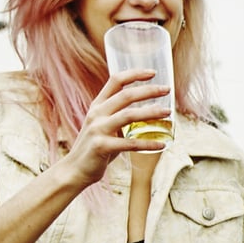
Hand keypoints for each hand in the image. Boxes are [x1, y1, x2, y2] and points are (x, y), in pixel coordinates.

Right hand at [58, 71, 170, 187]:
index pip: (115, 81)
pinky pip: (130, 143)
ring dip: (151, 113)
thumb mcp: (104, 126)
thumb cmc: (95, 148)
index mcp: (97, 106)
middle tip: (167, 90)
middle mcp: (96, 114)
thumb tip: (151, 111)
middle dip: (149, 90)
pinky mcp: (102, 146)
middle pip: (126, 95)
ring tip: (168, 113)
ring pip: (129, 115)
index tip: (153, 72)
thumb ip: (120, 116)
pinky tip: (162, 144)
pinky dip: (148, 143)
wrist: (75, 170)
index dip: (134, 74)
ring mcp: (98, 129)